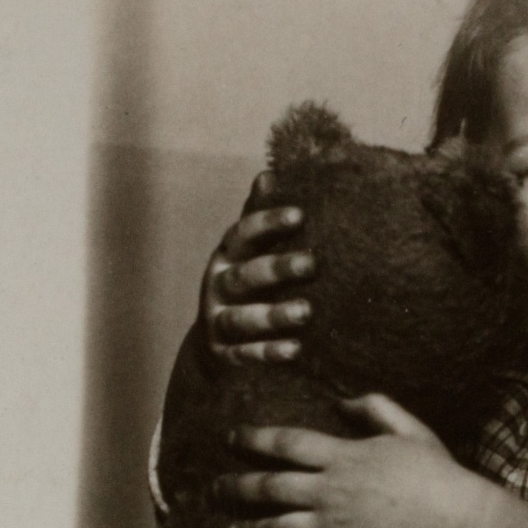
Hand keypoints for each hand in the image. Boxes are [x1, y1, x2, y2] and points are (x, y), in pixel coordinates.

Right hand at [201, 175, 316, 365]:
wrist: (214, 345)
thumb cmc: (245, 285)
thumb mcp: (247, 252)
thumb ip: (259, 218)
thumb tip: (270, 173)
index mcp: (227, 255)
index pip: (244, 234)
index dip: (269, 223)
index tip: (301, 215)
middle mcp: (219, 286)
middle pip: (245, 276)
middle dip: (278, 269)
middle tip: (314, 263)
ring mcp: (219, 322)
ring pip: (243, 318)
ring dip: (273, 314)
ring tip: (306, 311)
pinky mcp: (225, 355)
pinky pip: (245, 355)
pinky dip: (268, 353)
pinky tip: (295, 350)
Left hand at [216, 393, 490, 527]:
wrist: (454, 522)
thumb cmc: (435, 474)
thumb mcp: (410, 429)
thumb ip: (376, 407)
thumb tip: (342, 400)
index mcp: (342, 456)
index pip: (285, 443)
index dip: (253, 439)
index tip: (231, 438)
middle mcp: (329, 492)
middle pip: (269, 488)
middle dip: (236, 488)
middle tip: (215, 490)